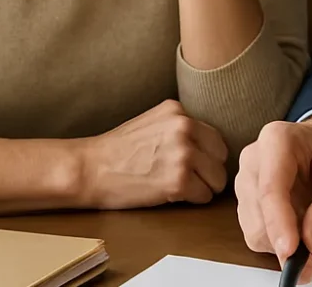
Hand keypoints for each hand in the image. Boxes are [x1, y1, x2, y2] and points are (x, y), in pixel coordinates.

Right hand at [78, 99, 228, 209]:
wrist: (89, 169)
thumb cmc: (117, 150)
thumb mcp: (152, 122)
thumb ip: (180, 126)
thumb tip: (209, 143)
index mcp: (178, 111)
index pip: (214, 136)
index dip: (206, 154)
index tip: (193, 164)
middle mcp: (185, 127)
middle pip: (221, 156)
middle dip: (209, 170)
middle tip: (189, 178)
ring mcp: (184, 154)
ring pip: (218, 178)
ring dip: (203, 187)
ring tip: (180, 188)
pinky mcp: (179, 181)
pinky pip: (205, 195)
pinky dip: (193, 200)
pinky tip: (173, 196)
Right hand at [235, 112, 311, 282]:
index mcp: (278, 140)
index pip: (270, 188)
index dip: (278, 224)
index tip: (291, 252)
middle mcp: (254, 157)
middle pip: (258, 214)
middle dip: (286, 238)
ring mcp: (245, 178)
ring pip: (254, 229)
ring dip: (283, 239)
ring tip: (311, 219)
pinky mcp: (246, 198)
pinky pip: (255, 233)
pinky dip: (278, 239)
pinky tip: (297, 221)